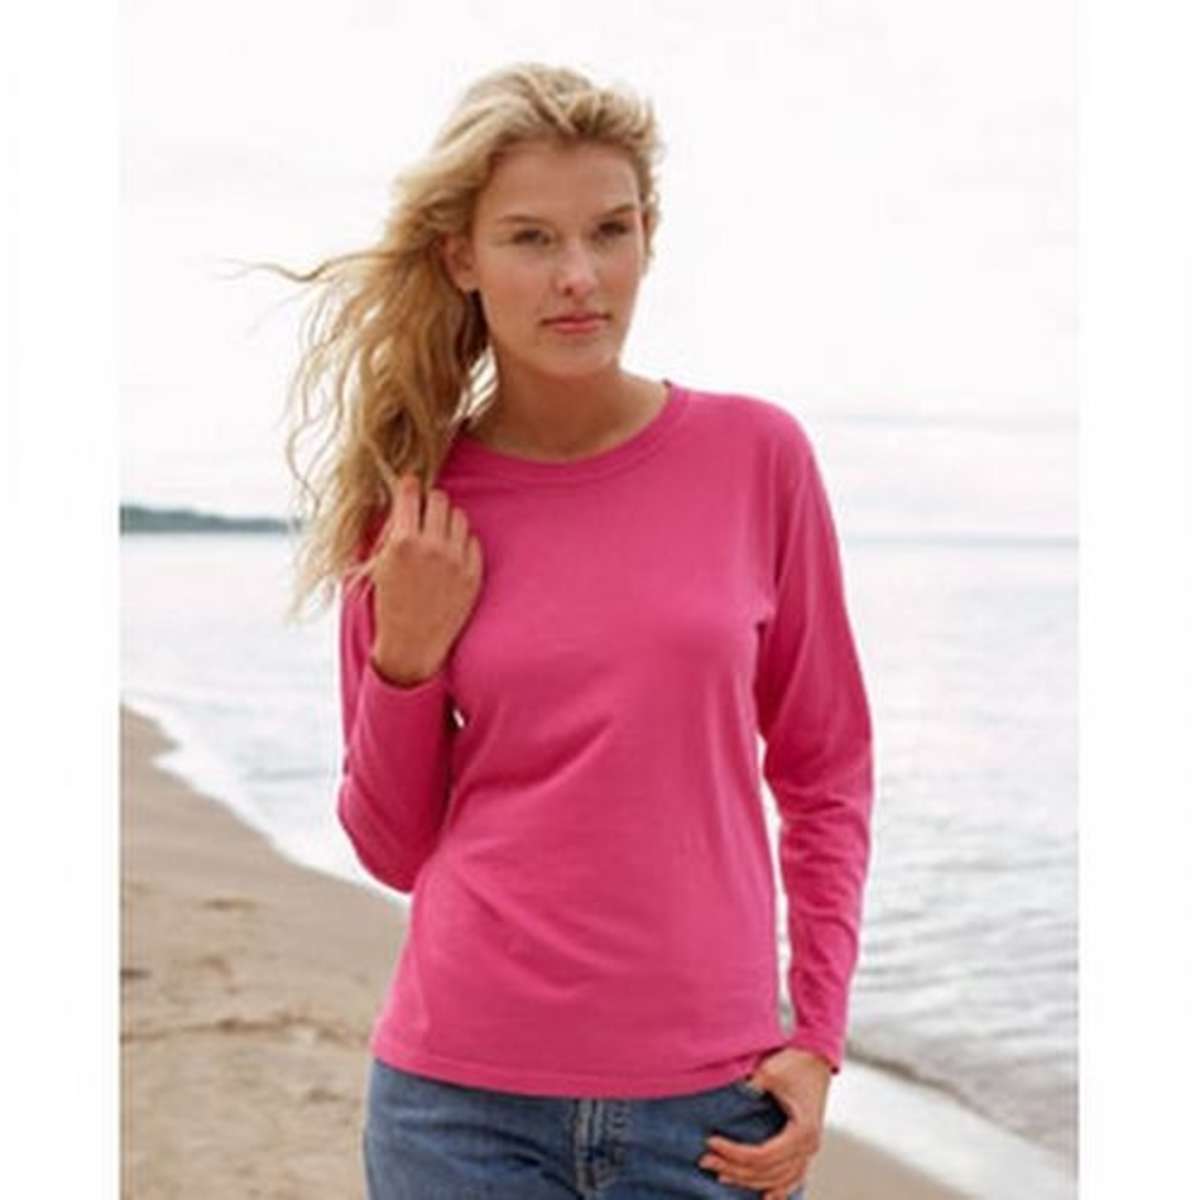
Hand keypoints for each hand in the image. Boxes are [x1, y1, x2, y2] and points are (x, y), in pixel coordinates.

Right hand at [369, 470, 483, 681]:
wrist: (412, 644)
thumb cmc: (389, 603)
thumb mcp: (379, 564)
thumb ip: (390, 530)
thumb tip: (403, 500)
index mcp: (402, 543)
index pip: (411, 493)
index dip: (409, 486)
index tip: (409, 486)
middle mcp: (432, 548)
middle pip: (439, 499)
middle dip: (429, 502)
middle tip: (424, 513)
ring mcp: (456, 561)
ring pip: (459, 516)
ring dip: (447, 521)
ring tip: (437, 536)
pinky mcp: (474, 574)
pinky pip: (472, 541)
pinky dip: (461, 543)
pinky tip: (449, 556)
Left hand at [698, 1047, 831, 1198]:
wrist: (816, 1057)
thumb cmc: (795, 1062)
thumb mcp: (771, 1071)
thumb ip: (753, 1086)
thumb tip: (730, 1098)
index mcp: (802, 1131)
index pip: (762, 1155)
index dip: (734, 1153)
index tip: (711, 1142)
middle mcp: (809, 1146)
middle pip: (767, 1171)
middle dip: (734, 1169)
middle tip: (706, 1160)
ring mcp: (809, 1150)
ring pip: (777, 1179)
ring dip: (749, 1180)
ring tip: (721, 1174)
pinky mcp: (805, 1148)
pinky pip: (793, 1177)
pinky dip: (779, 1189)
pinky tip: (766, 1197)